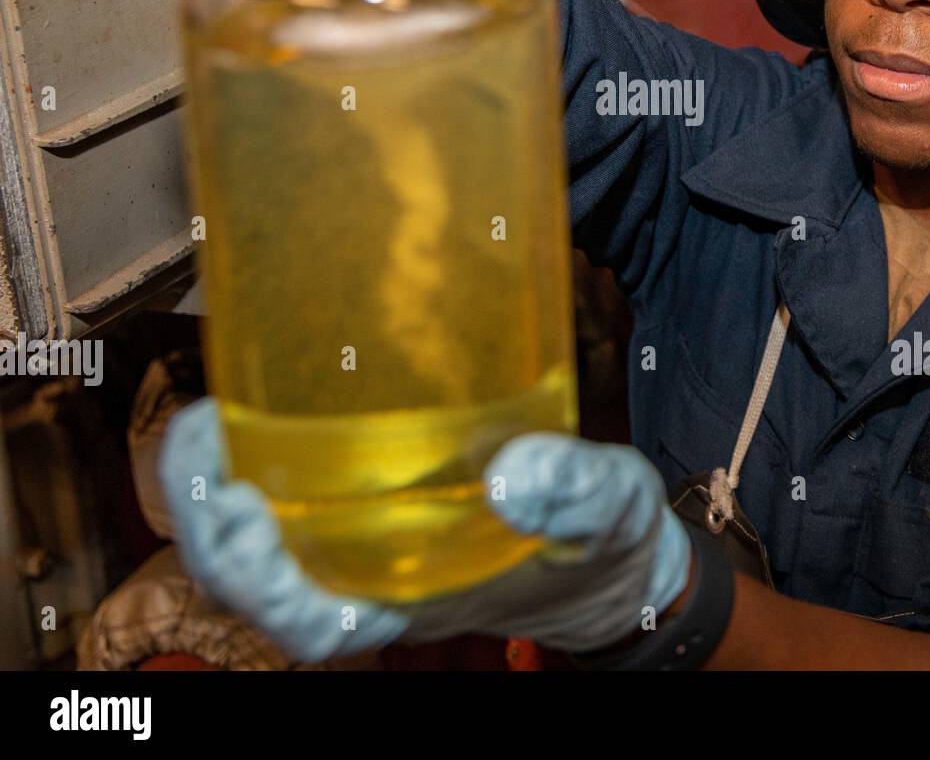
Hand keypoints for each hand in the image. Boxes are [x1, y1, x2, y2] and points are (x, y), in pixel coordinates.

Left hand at [159, 398, 691, 661]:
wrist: (616, 555)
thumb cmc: (606, 544)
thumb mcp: (608, 508)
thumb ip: (571, 489)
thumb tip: (513, 471)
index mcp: (422, 602)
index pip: (311, 624)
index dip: (255, 580)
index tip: (229, 508)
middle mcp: (383, 584)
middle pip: (264, 584)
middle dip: (213, 521)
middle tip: (202, 437)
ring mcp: (379, 552)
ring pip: (271, 546)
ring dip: (224, 495)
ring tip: (212, 423)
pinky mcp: (388, 513)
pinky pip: (306, 507)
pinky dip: (270, 470)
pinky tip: (270, 415)